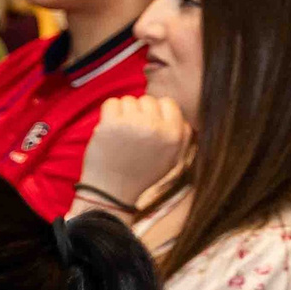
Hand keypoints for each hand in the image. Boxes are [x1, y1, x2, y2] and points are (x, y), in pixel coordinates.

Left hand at [78, 94, 189, 209]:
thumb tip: (182, 118)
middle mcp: (156, 128)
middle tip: (132, 131)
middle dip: (139, 111)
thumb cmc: (141, 174)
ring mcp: (133, 124)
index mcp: (173, 135)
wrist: (112, 189)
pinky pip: (111, 103)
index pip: (169, 103)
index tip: (148, 123)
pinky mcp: (111, 124)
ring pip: (129, 100)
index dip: (157, 111)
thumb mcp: (171, 159)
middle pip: (147, 100)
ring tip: (120, 132)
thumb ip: (180, 137)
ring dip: (123, 112)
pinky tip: (109, 128)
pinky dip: (108, 113)